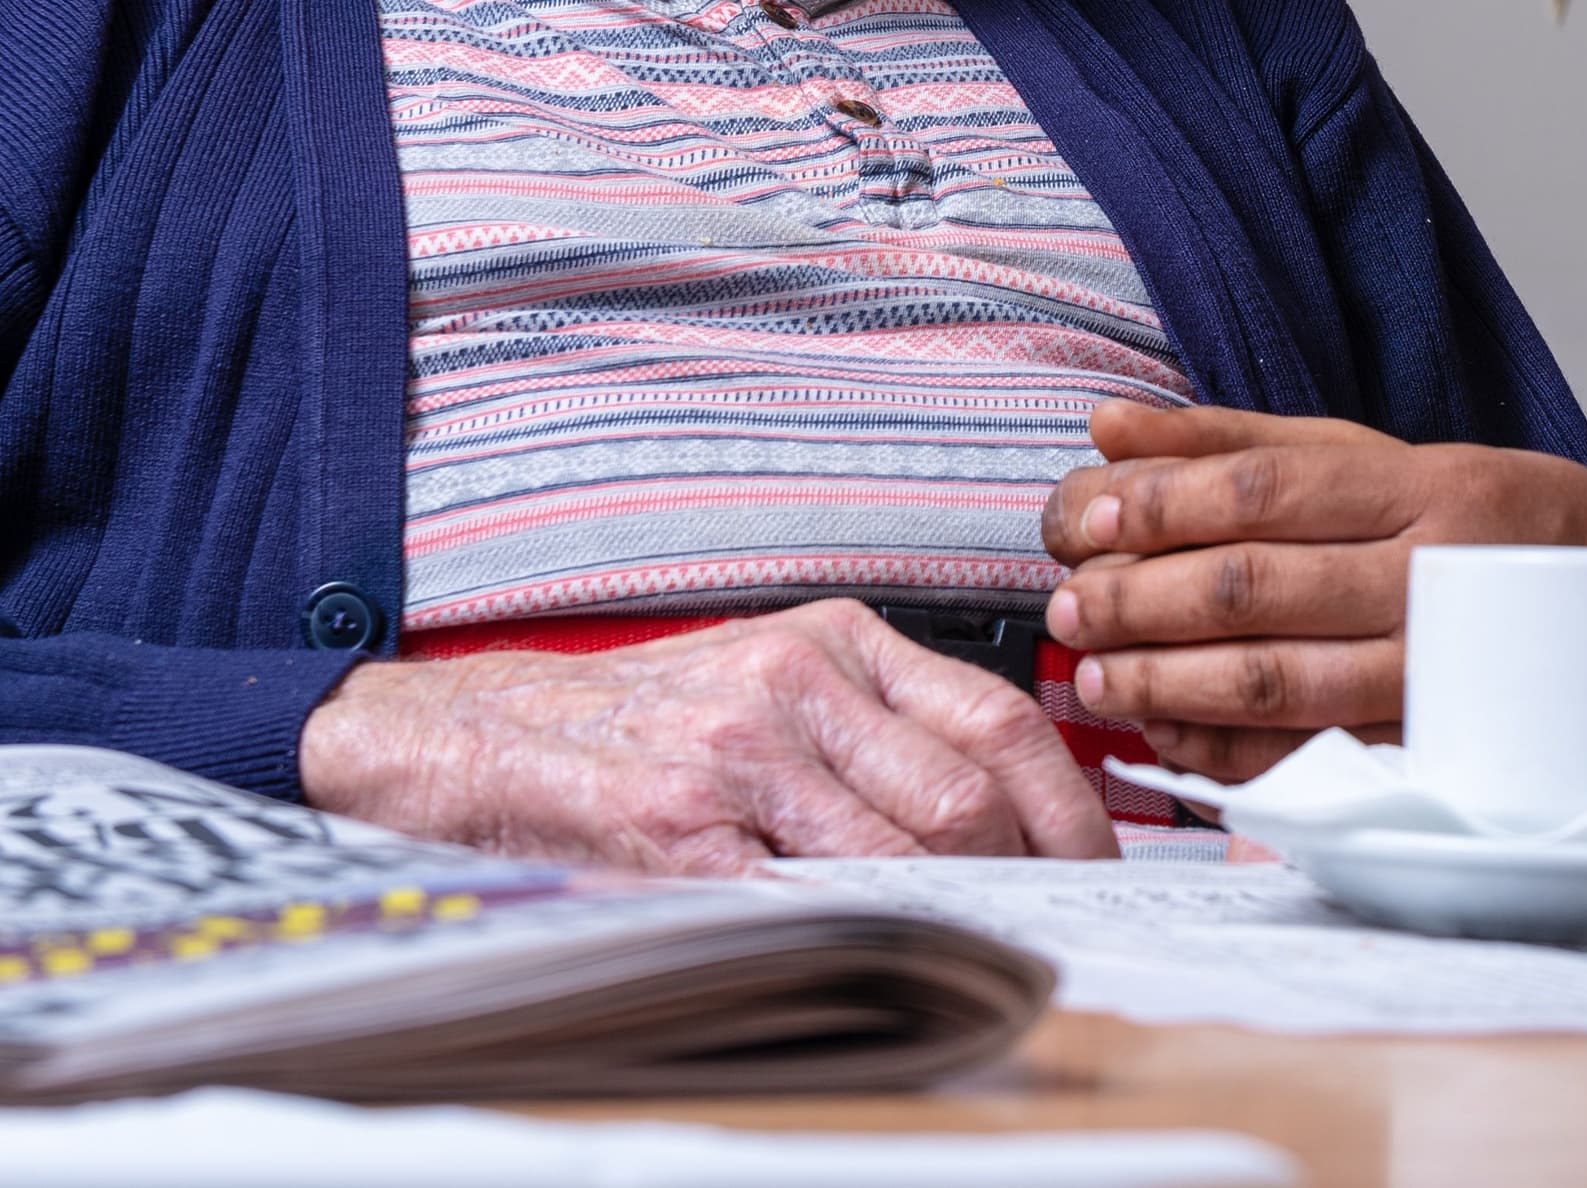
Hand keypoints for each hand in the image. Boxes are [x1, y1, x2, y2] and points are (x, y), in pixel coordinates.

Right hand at [295, 599, 1116, 873]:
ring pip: (902, 848)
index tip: (1106, 866)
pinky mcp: (679, 816)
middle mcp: (797, 678)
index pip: (1001, 720)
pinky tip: (860, 946)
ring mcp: (738, 744)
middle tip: (1036, 925)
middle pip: (966, 796)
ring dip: (944, 912)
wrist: (481, 741)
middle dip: (1018, 876)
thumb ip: (882, 735)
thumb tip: (1007, 822)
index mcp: (839, 639)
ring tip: (961, 945)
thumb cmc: (642, 724)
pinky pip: (802, 892)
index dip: (1070, 808)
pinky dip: (849, 929)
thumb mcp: (776, 685)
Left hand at [1041, 403, 1586, 772]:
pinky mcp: (1448, 747)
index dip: (1160, 504)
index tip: (1082, 515)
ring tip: (1099, 677)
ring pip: (1280, 679)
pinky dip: (1233, 754)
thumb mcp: (1396, 457)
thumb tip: (1111, 426)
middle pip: (1258, 584)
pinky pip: (1319, 756)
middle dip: (1141, 599)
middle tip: (1070, 608)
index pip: (1265, 489)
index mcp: (1430, 485)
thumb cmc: (1516, 531)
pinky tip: (1173, 742)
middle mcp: (1441, 572)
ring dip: (1169, 683)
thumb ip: (1248, 443)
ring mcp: (1446, 669)